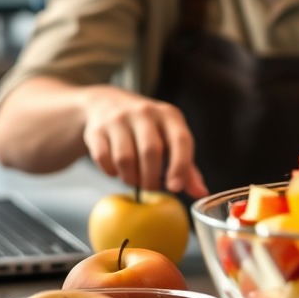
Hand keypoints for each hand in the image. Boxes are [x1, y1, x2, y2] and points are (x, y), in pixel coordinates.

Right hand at [80, 86, 208, 196]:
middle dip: (151, 178)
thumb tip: (202, 193)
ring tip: (134, 178)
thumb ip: (186, 167)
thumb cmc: (147, 128)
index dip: (180, 165)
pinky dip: (111, 172)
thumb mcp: (169, 138)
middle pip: (151, 152)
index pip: (180, 140)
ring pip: (125, 159)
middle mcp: (145, 112)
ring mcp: (118, 119)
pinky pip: (104, 159)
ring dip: (131, 178)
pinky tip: (117, 170)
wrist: (105, 104)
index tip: (176, 187)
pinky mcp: (96, 130)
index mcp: (169, 115)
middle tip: (152, 186)